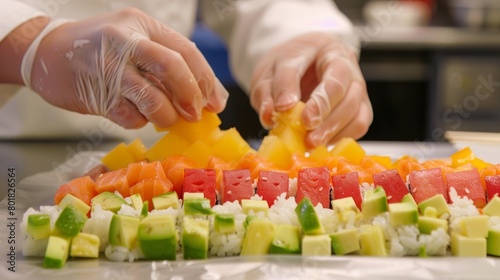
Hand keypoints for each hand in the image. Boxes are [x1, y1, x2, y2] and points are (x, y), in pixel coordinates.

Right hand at [21, 8, 228, 128]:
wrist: (47, 52)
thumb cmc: (100, 50)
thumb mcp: (135, 42)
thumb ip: (168, 65)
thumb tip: (208, 97)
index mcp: (142, 25)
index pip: (185, 50)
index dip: (205, 79)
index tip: (216, 103)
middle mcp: (125, 41)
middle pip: (172, 66)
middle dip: (191, 94)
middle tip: (196, 114)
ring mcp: (108, 66)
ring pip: (151, 96)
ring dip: (167, 114)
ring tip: (167, 118)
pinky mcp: (95, 93)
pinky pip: (129, 115)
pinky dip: (140, 121)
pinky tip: (137, 116)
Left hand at [250, 32, 372, 147]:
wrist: (298, 63)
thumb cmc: (288, 64)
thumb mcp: (271, 69)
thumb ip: (270, 89)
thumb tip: (270, 114)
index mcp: (330, 52)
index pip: (333, 76)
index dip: (320, 101)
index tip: (305, 119)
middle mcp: (350, 70)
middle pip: (349, 95)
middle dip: (328, 119)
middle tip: (308, 138)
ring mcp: (357, 90)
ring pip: (357, 113)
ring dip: (334, 132)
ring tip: (310, 144)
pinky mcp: (359, 109)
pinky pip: (359, 126)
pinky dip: (340, 137)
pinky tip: (320, 142)